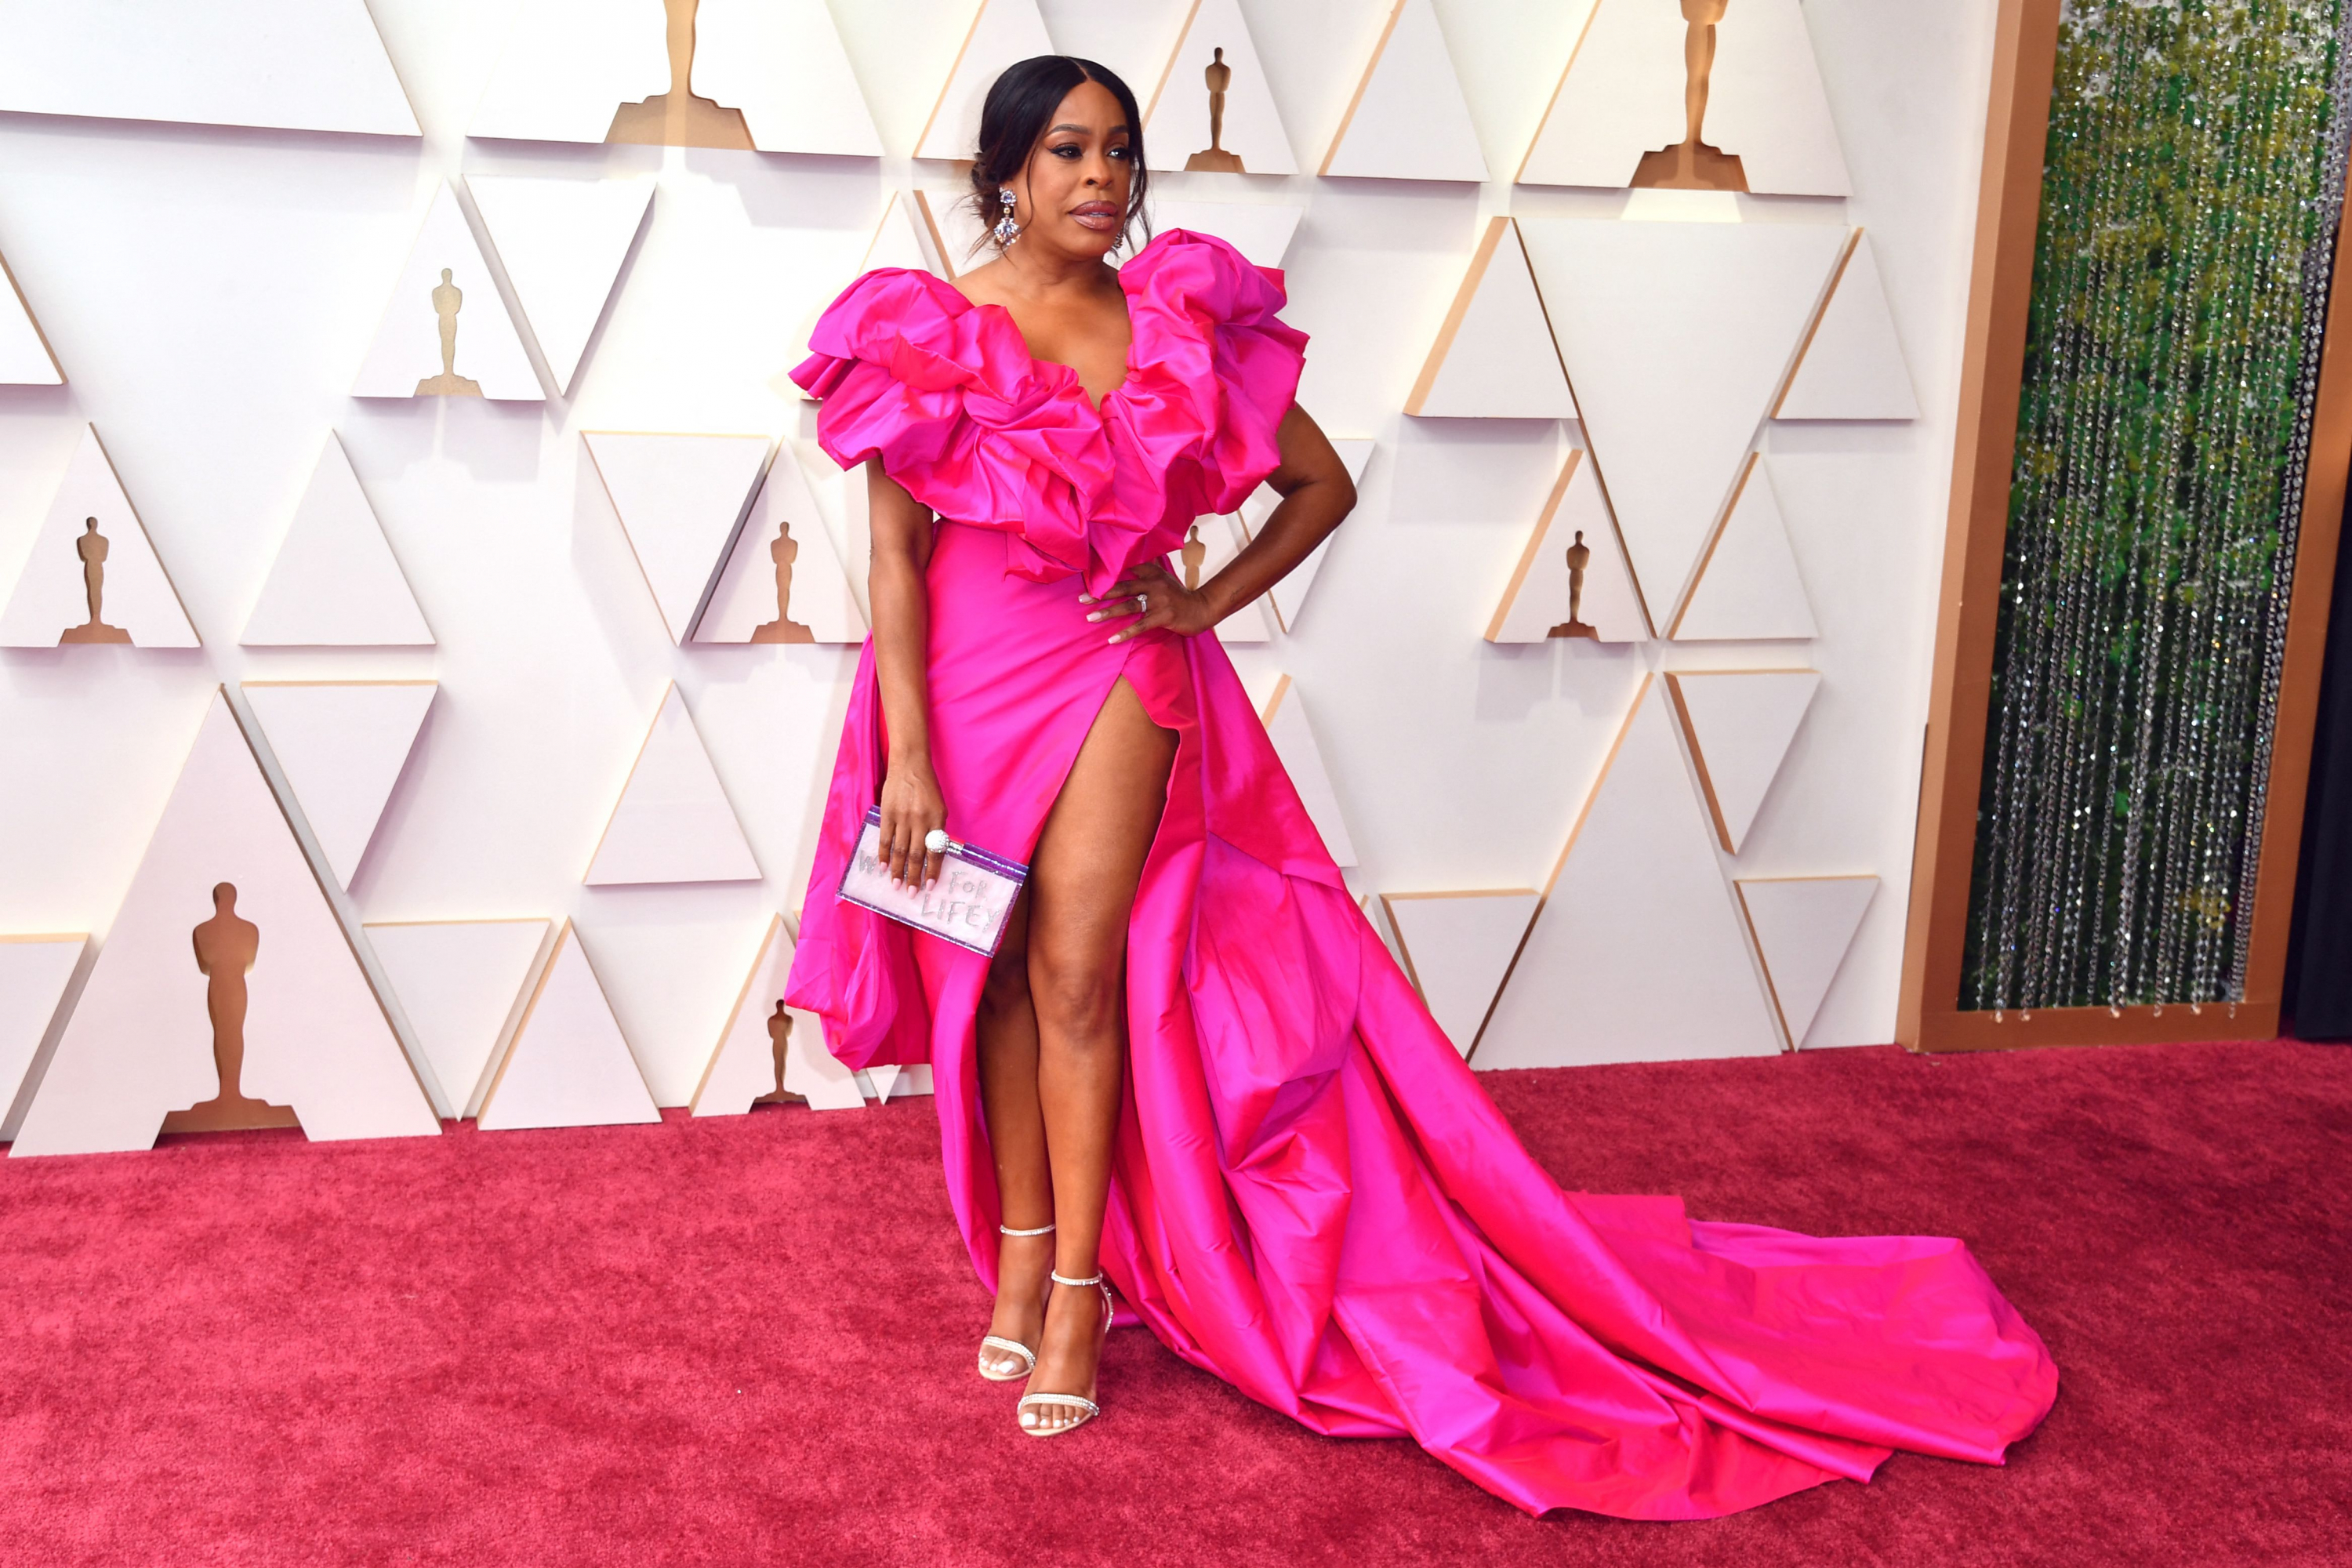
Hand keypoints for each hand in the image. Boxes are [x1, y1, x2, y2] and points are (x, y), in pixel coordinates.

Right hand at [878, 756, 946, 887]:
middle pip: (917, 854)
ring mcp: (902, 817)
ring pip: (899, 850)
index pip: (935, 851)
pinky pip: (884, 839)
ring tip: (897, 886)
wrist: (909, 766)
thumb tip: (934, 854)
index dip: (932, 870)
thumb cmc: (927, 788)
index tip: (929, 886)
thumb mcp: (940, 808)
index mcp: (937, 819)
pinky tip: (882, 867)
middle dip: (914, 876)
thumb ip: (937, 830)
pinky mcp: (887, 814)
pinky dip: (883, 854)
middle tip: (912, 893)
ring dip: (897, 870)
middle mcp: (920, 820)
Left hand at [1080, 560, 1214, 643]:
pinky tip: (1112, 639)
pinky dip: (1126, 633)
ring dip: (1108, 612)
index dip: (1107, 573)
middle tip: (1082, 599)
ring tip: (1091, 617)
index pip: (1126, 568)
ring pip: (1129, 606)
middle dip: (1101, 594)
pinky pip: (1140, 626)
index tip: (1088, 577)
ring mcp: (1159, 601)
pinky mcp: (1163, 617)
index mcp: (1152, 572)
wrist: (1201, 609)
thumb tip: (1131, 556)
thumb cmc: (1178, 595)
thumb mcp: (1163, 577)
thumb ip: (1147, 567)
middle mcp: (1154, 584)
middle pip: (1123, 587)